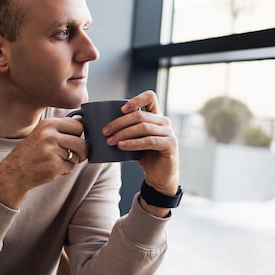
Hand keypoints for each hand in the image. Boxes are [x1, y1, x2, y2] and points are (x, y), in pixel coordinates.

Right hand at [0, 117, 86, 208]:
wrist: (14, 172)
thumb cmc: (32, 152)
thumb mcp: (43, 132)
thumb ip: (62, 127)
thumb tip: (82, 120)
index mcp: (48, 123)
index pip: (78, 124)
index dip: (80, 134)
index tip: (76, 139)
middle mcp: (50, 135)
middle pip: (81, 142)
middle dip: (81, 150)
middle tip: (73, 154)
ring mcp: (52, 151)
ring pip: (77, 155)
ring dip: (71, 161)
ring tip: (57, 160)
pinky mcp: (54, 166)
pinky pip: (71, 167)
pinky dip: (66, 170)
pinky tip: (53, 168)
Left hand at [101, 91, 179, 205]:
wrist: (159, 177)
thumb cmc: (146, 156)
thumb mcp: (135, 140)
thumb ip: (127, 130)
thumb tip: (104, 126)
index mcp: (156, 116)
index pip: (150, 97)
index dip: (135, 100)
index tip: (121, 110)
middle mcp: (164, 122)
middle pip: (140, 115)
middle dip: (119, 122)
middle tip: (105, 131)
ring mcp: (169, 133)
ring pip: (143, 127)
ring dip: (123, 133)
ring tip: (110, 141)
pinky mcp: (170, 144)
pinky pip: (149, 141)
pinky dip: (133, 143)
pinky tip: (121, 146)